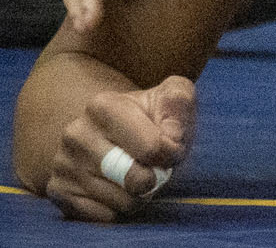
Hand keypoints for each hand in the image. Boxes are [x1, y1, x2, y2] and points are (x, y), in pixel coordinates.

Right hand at [45, 76, 194, 221]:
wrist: (112, 132)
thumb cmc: (150, 117)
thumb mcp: (172, 96)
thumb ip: (179, 103)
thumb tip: (171, 137)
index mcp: (103, 105)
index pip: (152, 148)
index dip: (171, 153)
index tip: (170, 148)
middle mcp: (76, 134)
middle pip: (135, 179)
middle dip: (155, 177)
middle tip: (154, 166)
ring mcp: (63, 164)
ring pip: (122, 201)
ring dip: (140, 195)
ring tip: (136, 176)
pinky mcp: (59, 192)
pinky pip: (104, 216)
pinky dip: (120, 208)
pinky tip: (117, 188)